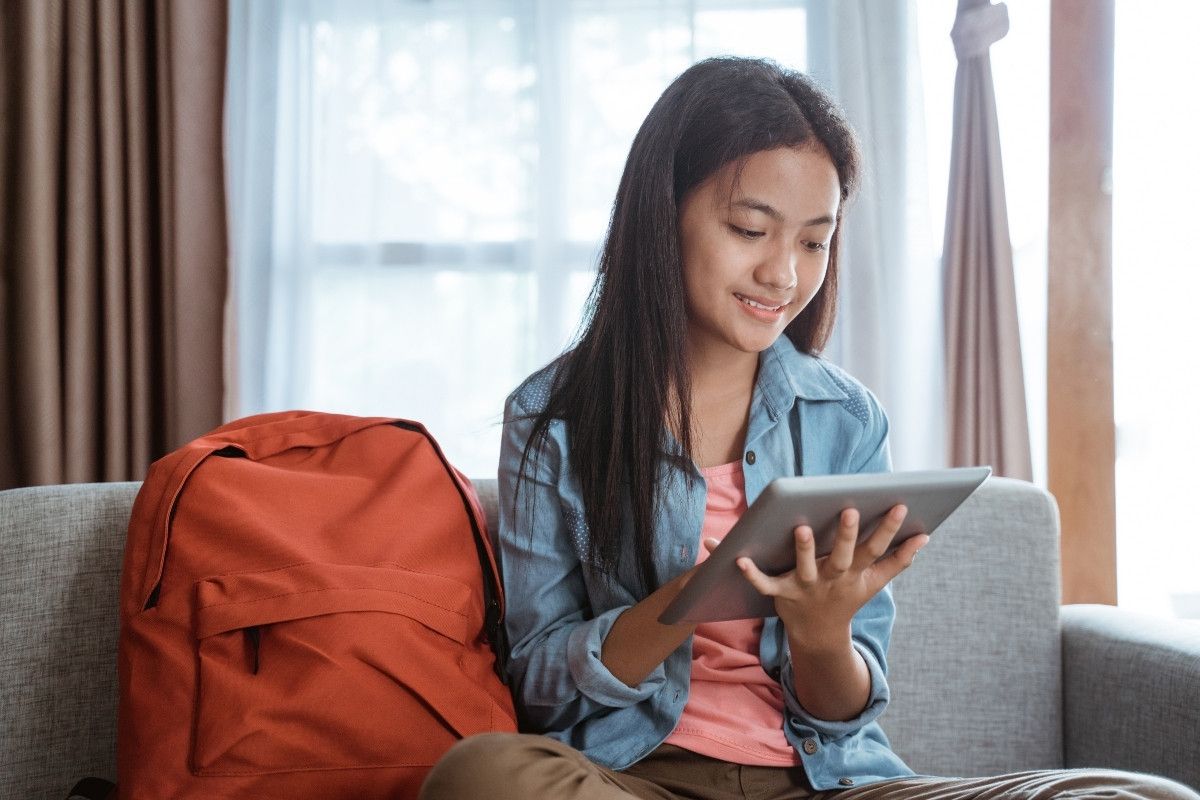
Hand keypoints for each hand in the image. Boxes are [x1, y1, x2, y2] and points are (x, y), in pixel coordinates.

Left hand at [734, 505, 927, 647]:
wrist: (818, 635)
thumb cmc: (847, 597)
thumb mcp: (874, 582)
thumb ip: (898, 560)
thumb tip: (924, 538)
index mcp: (855, 573)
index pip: (876, 549)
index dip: (889, 528)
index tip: (900, 505)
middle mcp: (832, 579)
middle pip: (841, 556)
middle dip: (845, 535)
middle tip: (849, 510)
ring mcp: (807, 588)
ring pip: (804, 568)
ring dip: (802, 550)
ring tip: (800, 528)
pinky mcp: (782, 594)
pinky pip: (765, 585)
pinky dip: (751, 574)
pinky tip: (737, 558)